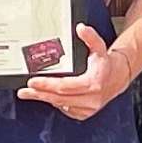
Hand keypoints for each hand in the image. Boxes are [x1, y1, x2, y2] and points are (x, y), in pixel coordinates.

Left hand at [17, 25, 131, 120]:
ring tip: (30, 93)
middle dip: (40, 94)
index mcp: (93, 84)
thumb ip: (90, 37)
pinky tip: (47, 97)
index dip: (47, 84)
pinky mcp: (84, 113)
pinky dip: (55, 103)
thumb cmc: (105, 65)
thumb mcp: (99, 48)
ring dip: (44, 99)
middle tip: (24, 91)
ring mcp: (88, 108)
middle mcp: (91, 99)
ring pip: (60, 105)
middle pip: (59, 98)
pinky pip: (65, 109)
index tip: (33, 81)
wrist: (116, 78)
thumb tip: (81, 28)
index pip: (65, 86)